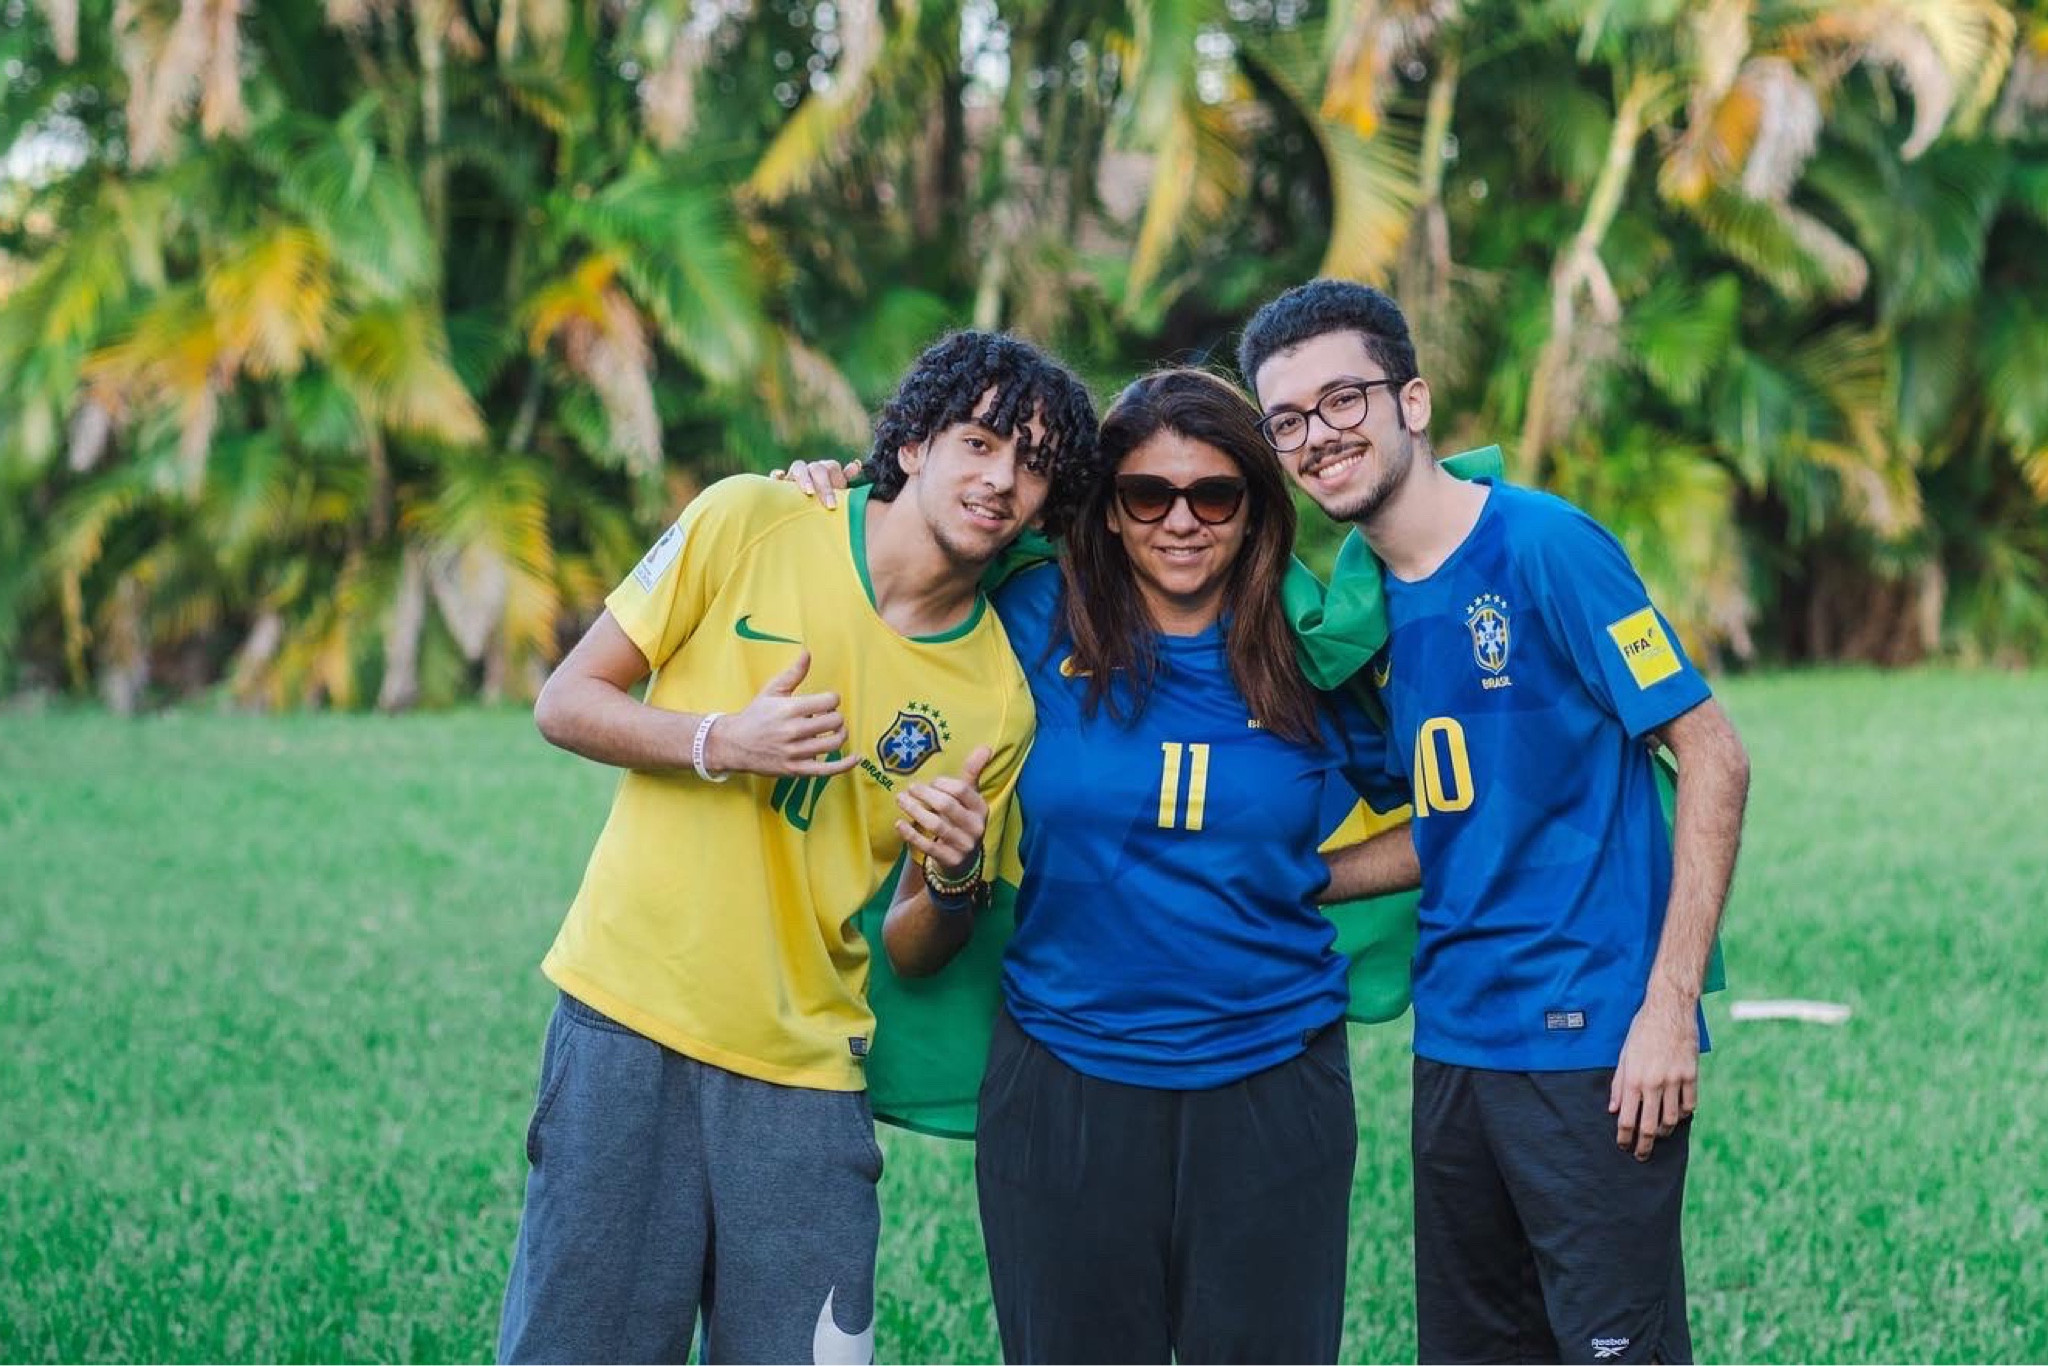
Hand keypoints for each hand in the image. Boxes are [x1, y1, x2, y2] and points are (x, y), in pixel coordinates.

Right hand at [706, 650, 861, 777]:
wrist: (734, 744)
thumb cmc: (755, 716)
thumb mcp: (772, 691)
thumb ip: (793, 674)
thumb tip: (807, 653)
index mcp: (790, 709)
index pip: (829, 701)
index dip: (832, 699)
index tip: (826, 702)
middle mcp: (794, 730)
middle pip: (834, 721)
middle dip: (837, 717)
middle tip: (830, 717)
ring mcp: (795, 752)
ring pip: (834, 743)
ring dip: (841, 734)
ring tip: (836, 731)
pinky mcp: (796, 769)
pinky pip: (827, 770)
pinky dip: (845, 765)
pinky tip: (855, 758)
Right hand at [767, 459, 861, 508]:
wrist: (807, 515)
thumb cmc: (825, 505)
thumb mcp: (839, 496)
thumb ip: (845, 481)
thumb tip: (856, 464)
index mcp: (826, 470)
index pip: (831, 466)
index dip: (836, 478)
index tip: (838, 499)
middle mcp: (811, 469)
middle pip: (817, 468)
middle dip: (824, 486)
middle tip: (830, 505)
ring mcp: (795, 475)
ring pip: (799, 467)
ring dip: (804, 478)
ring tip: (809, 492)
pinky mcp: (780, 484)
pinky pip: (776, 476)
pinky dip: (777, 475)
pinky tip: (779, 477)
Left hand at [895, 746, 992, 880]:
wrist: (964, 861)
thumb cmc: (963, 820)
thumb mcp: (970, 799)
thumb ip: (973, 773)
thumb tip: (985, 747)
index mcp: (981, 808)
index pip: (961, 790)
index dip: (942, 783)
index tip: (930, 782)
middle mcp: (976, 827)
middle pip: (947, 806)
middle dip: (925, 795)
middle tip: (909, 788)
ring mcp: (964, 846)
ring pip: (936, 825)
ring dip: (914, 810)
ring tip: (901, 800)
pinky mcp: (950, 860)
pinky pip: (927, 846)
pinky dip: (911, 834)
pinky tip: (898, 823)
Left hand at [1608, 989, 1699, 1160]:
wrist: (1669, 1011)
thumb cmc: (1642, 1031)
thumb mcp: (1624, 1055)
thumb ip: (1618, 1084)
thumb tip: (1613, 1109)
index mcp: (1633, 1080)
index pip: (1627, 1119)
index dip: (1624, 1138)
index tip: (1623, 1147)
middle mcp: (1654, 1084)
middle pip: (1649, 1126)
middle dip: (1644, 1146)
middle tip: (1641, 1155)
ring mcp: (1675, 1081)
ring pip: (1671, 1120)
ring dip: (1663, 1132)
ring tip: (1658, 1135)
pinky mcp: (1691, 1076)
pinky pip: (1689, 1105)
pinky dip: (1683, 1114)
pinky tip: (1677, 1116)